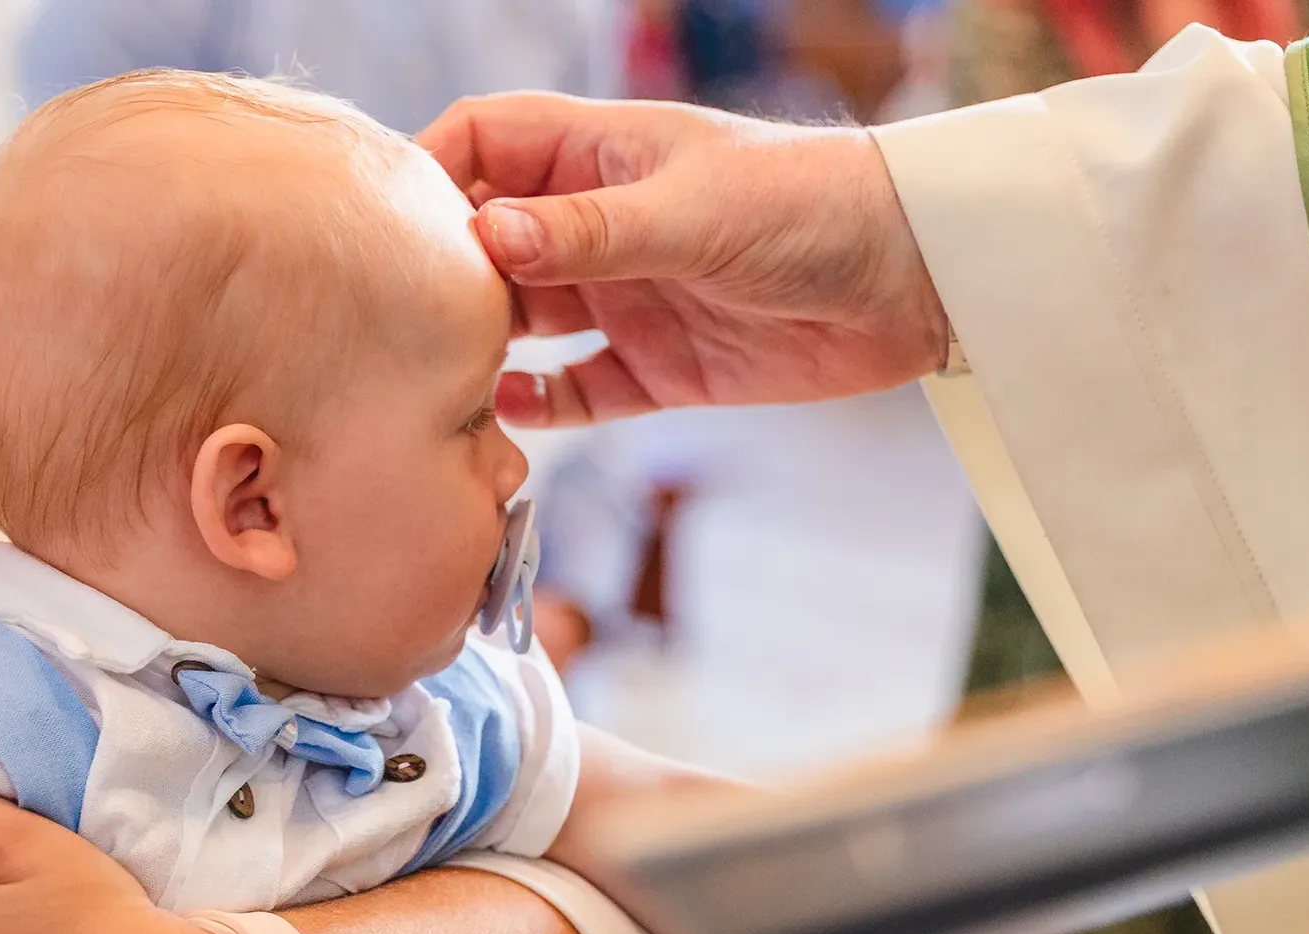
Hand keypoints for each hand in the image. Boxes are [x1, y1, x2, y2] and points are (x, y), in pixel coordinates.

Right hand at [416, 92, 950, 425]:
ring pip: (523, 323)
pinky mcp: (658, 367)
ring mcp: (626, 296)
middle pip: (488, 242)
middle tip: (408, 321)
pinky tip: (512, 414)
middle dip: (444, 277)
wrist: (920, 277)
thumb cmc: (814, 204)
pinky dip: (540, 407)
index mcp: (600, 153)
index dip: (429, 172)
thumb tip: (486, 239)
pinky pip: (576, 392)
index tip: (388, 223)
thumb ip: (588, 232)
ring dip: (483, 348)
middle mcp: (599, 223)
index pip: (483, 143)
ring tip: (443, 375)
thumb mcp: (693, 210)